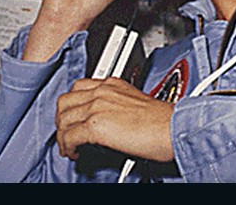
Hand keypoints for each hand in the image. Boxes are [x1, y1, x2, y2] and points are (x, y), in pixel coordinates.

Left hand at [55, 77, 174, 162]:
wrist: (173, 128)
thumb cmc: (164, 121)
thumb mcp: (136, 102)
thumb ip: (116, 105)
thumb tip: (107, 121)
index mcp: (112, 84)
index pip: (79, 87)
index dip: (72, 104)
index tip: (74, 116)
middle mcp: (102, 92)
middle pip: (65, 101)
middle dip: (62, 119)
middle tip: (67, 132)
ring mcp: (97, 107)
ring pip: (63, 119)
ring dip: (63, 135)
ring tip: (70, 146)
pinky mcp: (96, 126)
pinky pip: (69, 136)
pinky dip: (67, 147)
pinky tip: (74, 153)